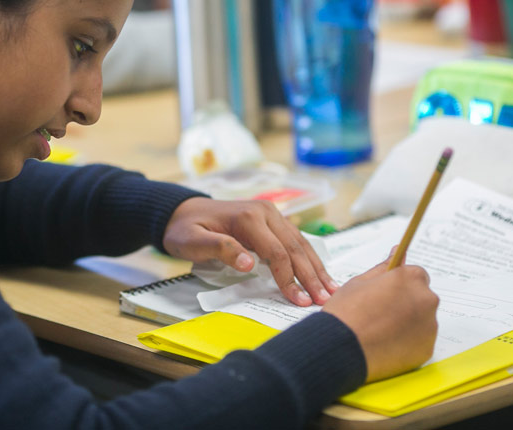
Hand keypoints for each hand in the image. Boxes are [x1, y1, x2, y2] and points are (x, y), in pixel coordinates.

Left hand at [162, 197, 337, 305]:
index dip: (289, 278)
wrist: (182, 212)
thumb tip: (249, 264)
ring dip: (315, 268)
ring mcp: (271, 215)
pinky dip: (307, 258)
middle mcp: (265, 212)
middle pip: (294, 248)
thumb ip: (221, 249)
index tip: (299, 300)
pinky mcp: (272, 221)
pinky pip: (294, 240)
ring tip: (330, 290)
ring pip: (299, 243)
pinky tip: (318, 273)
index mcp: (249, 217)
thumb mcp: (194, 241)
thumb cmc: (185, 229)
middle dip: (311, 276)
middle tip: (324, 300)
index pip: (277, 252)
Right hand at [323, 254, 439, 381]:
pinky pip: (420, 341)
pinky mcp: (426, 349)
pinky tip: (386, 343)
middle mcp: (427, 300)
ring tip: (380, 331)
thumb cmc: (346, 312)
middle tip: (379, 313)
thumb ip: (384, 267)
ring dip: (407, 322)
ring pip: (421, 320)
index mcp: (411, 278)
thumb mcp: (360, 282)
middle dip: (405, 302)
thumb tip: (398, 252)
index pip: (415, 275)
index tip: (386, 293)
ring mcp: (429, 326)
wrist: (340, 348)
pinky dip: (407, 342)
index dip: (399, 284)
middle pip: (421, 297)